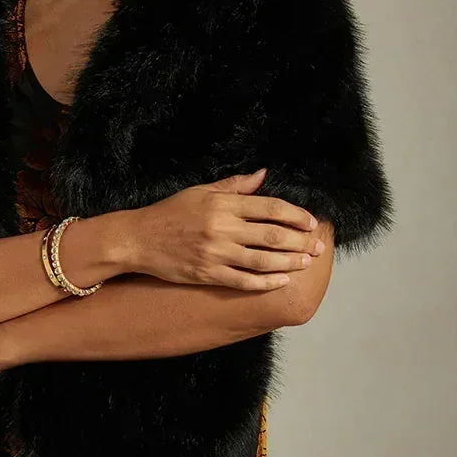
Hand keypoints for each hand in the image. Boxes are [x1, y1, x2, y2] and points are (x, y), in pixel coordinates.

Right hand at [124, 168, 325, 291]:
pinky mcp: (207, 274)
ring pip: (262, 260)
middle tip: (318, 247)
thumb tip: (264, 174)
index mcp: (222, 204)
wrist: (138, 239)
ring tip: (305, 262)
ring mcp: (215, 253)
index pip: (269, 207)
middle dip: (300, 241)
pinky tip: (281, 281)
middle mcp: (222, 228)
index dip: (295, 215)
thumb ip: (235, 185)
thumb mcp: (201, 191)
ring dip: (289, 262)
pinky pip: (243, 281)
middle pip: (272, 235)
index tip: (311, 223)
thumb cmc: (170, 213)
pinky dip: (266, 282)